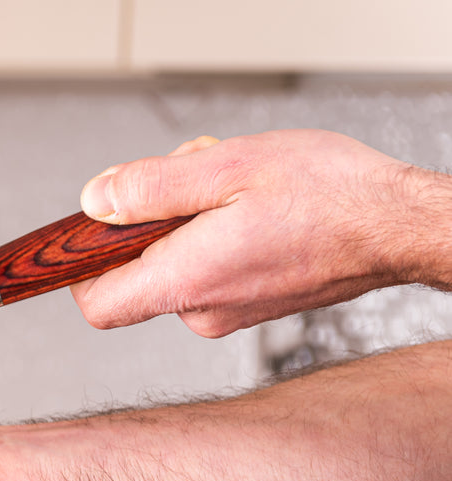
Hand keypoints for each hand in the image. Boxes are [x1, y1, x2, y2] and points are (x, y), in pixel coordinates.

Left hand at [69, 129, 448, 336]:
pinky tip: (251, 206)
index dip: (81, 269)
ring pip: (175, 264)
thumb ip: (149, 188)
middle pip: (135, 273)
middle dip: (150, 221)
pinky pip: (208, 268)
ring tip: (235, 187)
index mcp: (187, 283)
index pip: (97, 304)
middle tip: (192, 177)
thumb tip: (94, 202)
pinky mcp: (250, 305)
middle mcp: (202, 312)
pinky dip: (215, 233)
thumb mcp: (226, 167)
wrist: (399, 226)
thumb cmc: (330, 196)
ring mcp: (228, 314)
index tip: (92, 233)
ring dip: (188, 219)